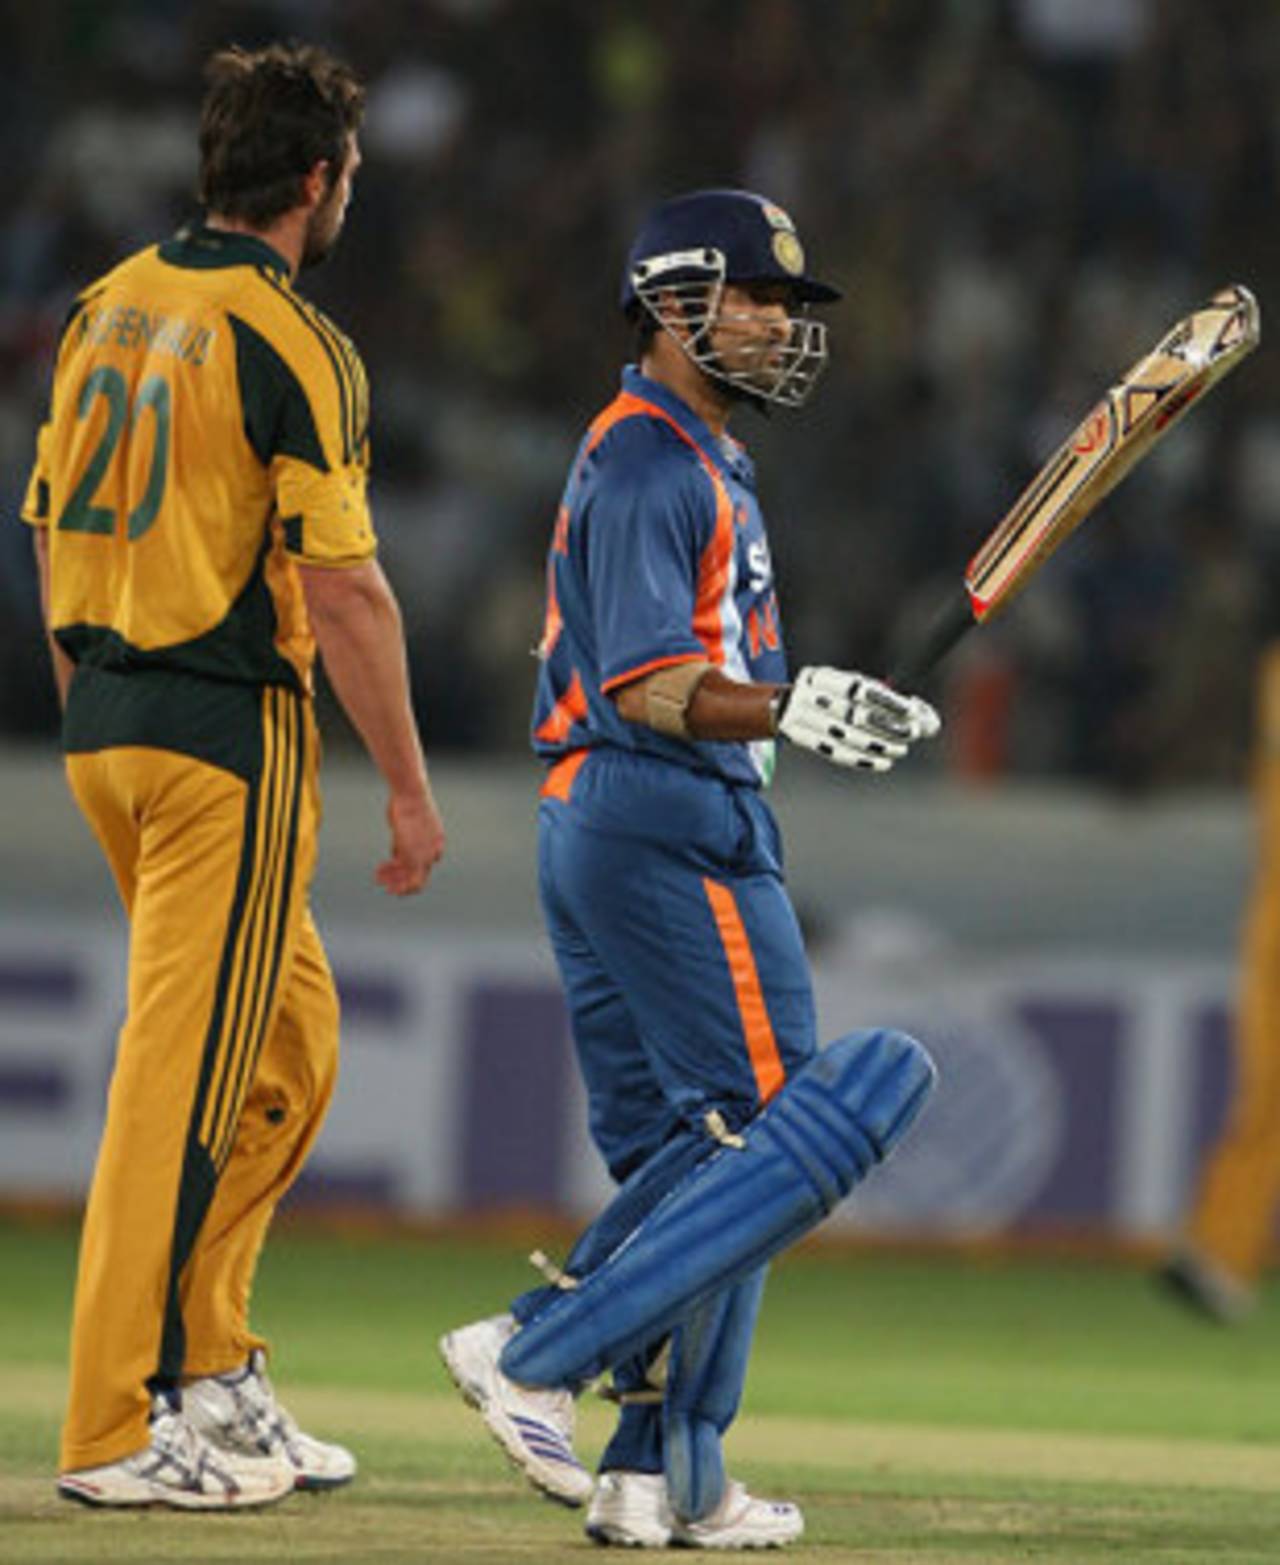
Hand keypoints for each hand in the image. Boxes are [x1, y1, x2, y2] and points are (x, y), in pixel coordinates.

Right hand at [376, 790, 444, 895]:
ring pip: (412, 880)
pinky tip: (378, 873)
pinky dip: (390, 876)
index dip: (409, 867)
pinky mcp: (412, 855)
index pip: (426, 863)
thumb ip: (404, 841)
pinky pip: (402, 872)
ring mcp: (425, 855)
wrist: (411, 795)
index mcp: (437, 842)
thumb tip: (395, 853)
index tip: (393, 863)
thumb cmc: (407, 803)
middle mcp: (434, 851)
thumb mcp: (408, 824)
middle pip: (421, 876)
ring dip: (395, 882)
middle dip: (403, 882)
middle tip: (389, 885)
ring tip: (379, 881)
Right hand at [775, 666, 940, 771]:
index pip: (859, 689)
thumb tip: (921, 714)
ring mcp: (800, 718)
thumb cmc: (828, 696)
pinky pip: (834, 752)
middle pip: (853, 714)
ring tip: (900, 750)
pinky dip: (862, 760)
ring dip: (878, 746)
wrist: (781, 708)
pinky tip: (882, 763)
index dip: (887, 701)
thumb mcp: (847, 687)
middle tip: (911, 733)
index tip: (911, 711)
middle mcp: (808, 695)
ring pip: (845, 736)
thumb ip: (880, 697)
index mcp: (821, 676)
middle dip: (886, 725)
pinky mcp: (800, 739)